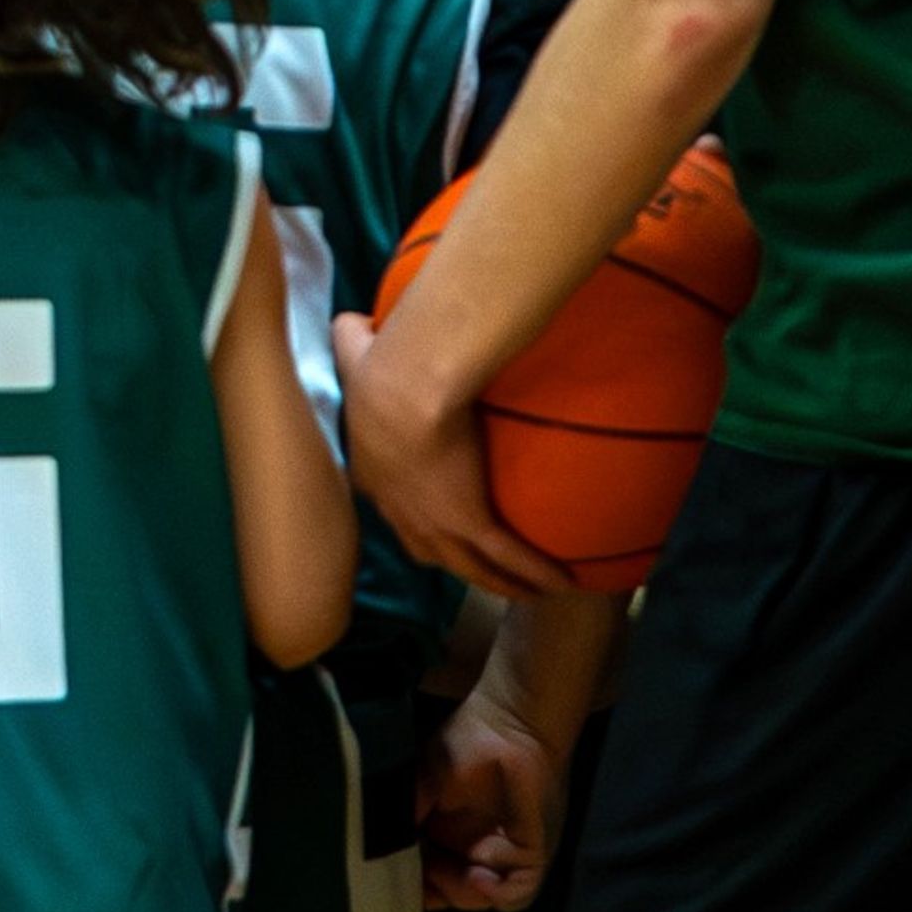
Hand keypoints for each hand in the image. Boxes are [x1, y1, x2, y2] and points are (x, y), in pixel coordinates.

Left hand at [334, 310, 564, 600]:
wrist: (408, 390)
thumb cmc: (382, 368)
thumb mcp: (355, 351)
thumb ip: (351, 337)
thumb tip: (352, 320)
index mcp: (371, 473)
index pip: (387, 505)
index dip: (402, 511)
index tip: (418, 510)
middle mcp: (398, 510)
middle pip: (424, 550)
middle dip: (446, 558)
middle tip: (472, 564)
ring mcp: (434, 523)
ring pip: (470, 567)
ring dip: (497, 582)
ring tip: (525, 591)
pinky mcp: (470, 523)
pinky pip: (509, 557)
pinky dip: (533, 573)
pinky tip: (559, 583)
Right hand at [420, 686, 563, 911]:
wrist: (511, 721)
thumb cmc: (465, 743)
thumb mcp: (421, 780)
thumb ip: (403, 817)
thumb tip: (377, 848)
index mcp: (445, 835)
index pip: (428, 876)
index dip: (414, 886)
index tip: (399, 884)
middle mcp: (474, 848)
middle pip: (454, 893)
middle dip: (439, 891)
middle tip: (428, 875)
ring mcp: (504, 854)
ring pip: (485, 898)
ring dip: (466, 894)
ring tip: (457, 872)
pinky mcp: (532, 853)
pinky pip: (518, 890)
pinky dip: (499, 893)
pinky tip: (480, 875)